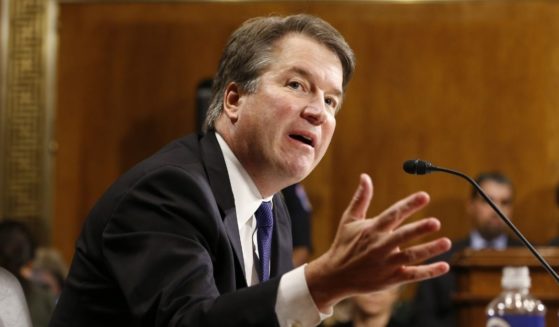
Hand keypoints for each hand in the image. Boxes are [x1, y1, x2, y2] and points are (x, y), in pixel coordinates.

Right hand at [305, 173, 450, 311]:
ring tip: (446, 242)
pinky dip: (429, 271)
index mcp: (372, 229)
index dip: (409, 205)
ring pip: (411, 256)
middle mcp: (380, 245)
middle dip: (419, 229)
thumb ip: (360, 198)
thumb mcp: (349, 220)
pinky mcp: (391, 279)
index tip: (425, 196)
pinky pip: (412, 275)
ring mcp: (386, 263)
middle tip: (435, 222)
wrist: (335, 276)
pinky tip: (444, 266)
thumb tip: (365, 176)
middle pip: (402, 236)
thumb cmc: (344, 244)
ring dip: (429, 249)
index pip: (393, 214)